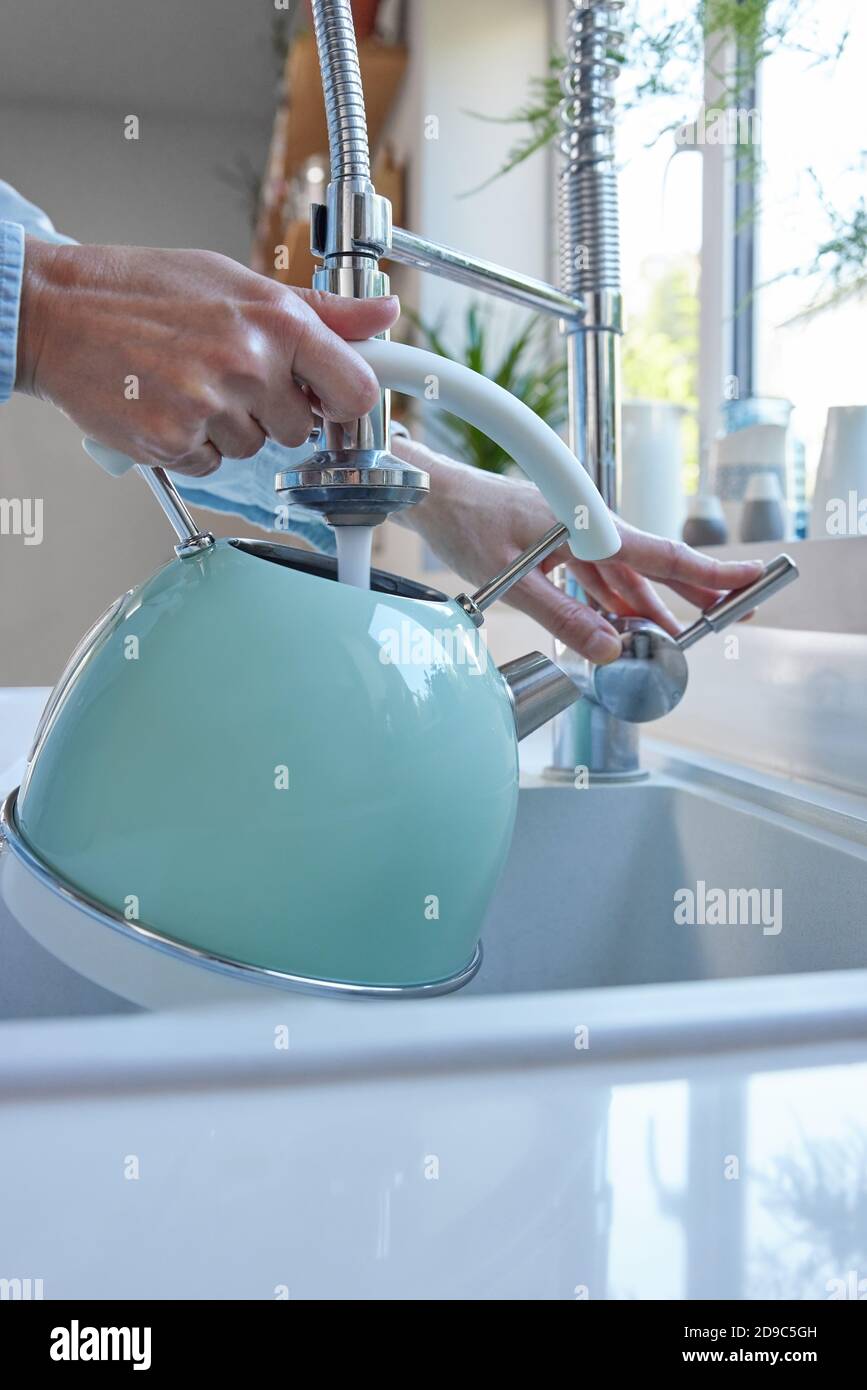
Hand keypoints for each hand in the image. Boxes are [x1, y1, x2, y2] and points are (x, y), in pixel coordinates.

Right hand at [16, 239, 398, 475]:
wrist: (62, 311)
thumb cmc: (146, 290)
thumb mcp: (240, 281)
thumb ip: (321, 310)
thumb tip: (384, 316)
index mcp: (277, 321)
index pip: (356, 391)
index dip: (343, 402)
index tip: (327, 399)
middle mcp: (249, 364)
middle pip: (300, 429)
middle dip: (271, 411)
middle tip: (227, 374)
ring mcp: (211, 407)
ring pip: (253, 449)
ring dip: (228, 427)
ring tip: (189, 383)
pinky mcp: (174, 441)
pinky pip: (210, 463)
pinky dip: (192, 444)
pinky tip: (168, 405)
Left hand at [392, 440, 763, 663]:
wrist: (434, 496)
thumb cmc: (466, 523)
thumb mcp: (512, 581)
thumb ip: (563, 618)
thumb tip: (609, 649)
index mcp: (589, 525)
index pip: (663, 554)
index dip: (711, 573)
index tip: (751, 579)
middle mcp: (590, 526)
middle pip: (654, 564)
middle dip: (696, 590)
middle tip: (736, 612)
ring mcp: (575, 534)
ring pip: (626, 575)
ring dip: (652, 604)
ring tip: (682, 633)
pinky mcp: (558, 543)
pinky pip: (598, 576)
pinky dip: (615, 601)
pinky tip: (626, 623)